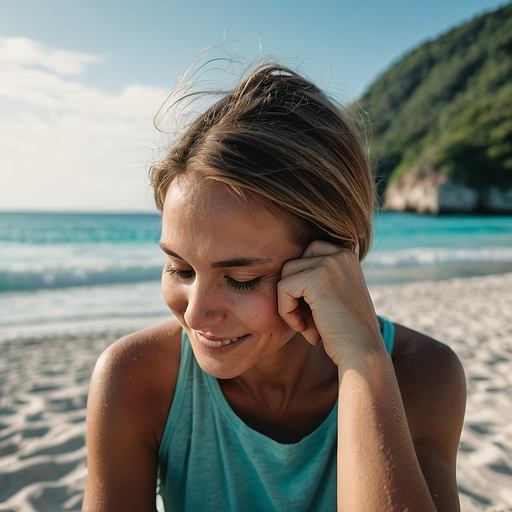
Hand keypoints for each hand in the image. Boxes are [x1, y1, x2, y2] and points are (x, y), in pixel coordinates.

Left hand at [277, 241, 382, 364]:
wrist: (362, 353)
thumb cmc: (345, 331)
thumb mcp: (334, 296)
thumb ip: (316, 279)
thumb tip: (282, 269)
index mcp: (347, 255)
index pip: (306, 256)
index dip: (301, 285)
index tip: (314, 310)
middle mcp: (341, 254)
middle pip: (293, 263)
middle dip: (293, 291)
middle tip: (307, 319)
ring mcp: (330, 263)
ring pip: (285, 274)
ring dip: (288, 303)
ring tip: (306, 326)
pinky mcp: (316, 278)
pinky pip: (283, 288)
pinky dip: (286, 312)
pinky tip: (303, 328)